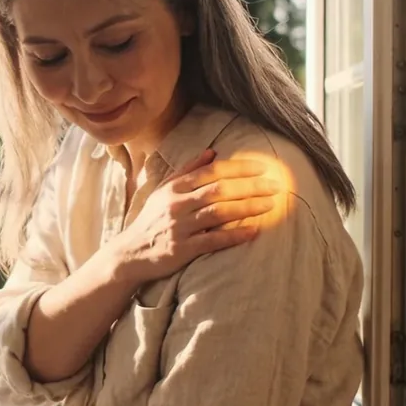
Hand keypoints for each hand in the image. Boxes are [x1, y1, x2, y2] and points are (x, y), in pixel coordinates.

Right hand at [107, 148, 281, 285]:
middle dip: (250, 186)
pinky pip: (213, 240)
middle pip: (219, 190)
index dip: (239, 168)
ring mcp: (179, 227)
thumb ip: (187, 171)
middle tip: (275, 186)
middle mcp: (177, 204)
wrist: (130, 253)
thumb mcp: (164, 190)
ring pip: (219, 212)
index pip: (211, 172)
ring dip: (247, 207)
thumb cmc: (152, 220)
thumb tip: (212, 152)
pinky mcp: (182, 249)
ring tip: (270, 205)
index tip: (263, 167)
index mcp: (174, 188)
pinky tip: (253, 231)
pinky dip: (234, 235)